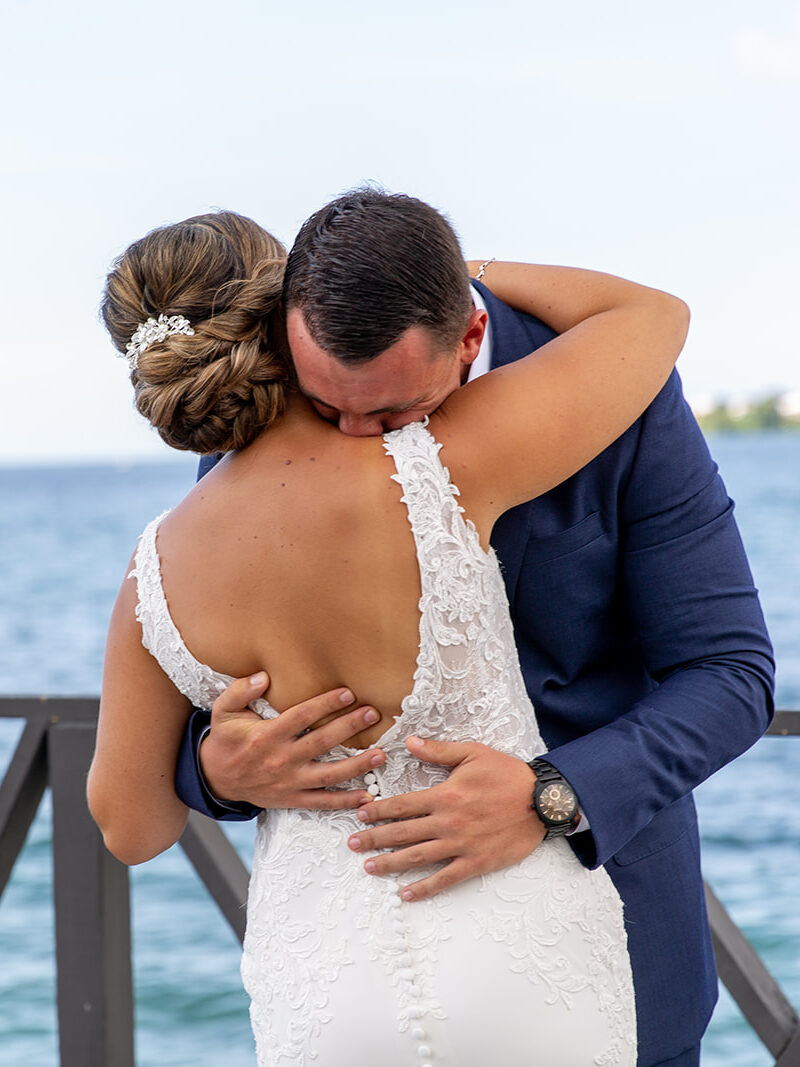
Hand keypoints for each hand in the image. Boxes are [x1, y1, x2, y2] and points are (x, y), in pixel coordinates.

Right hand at [200, 672, 385, 809]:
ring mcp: (288, 782)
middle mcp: (280, 760)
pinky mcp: (292, 799)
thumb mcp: (223, 711)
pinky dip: (345, 801)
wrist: (215, 778)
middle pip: (321, 742)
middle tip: (372, 714)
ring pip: (328, 775)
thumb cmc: (225, 739)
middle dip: (349, 727)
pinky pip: (322, 802)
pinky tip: (367, 796)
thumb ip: (240, 691)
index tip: (348, 693)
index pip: (302, 716)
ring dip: (357, 766)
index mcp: (266, 736)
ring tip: (381, 754)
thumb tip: (264, 676)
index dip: (326, 704)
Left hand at [347, 736, 544, 900]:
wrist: (543, 801)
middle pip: (402, 832)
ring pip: (417, 857)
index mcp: (445, 795)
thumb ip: (438, 751)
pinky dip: (424, 889)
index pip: (402, 804)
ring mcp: (460, 845)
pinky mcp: (476, 863)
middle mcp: (447, 822)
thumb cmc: (508, 774)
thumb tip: (409, 742)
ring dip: (390, 863)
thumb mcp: (473, 753)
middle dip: (374, 838)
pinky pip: (444, 879)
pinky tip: (406, 895)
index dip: (378, 811)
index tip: (360, 815)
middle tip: (352, 844)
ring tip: (369, 867)